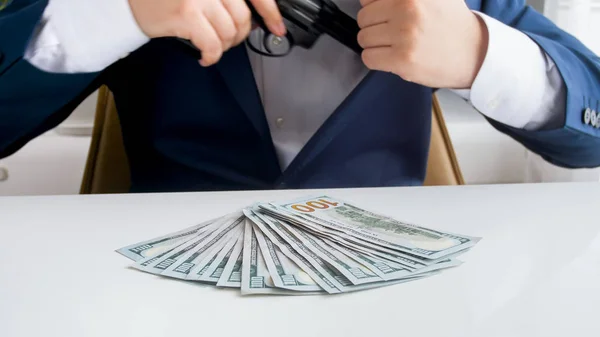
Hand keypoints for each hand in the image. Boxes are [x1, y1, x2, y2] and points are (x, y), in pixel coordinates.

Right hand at [128, 0, 285, 65]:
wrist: (128, 0)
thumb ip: (224, 0)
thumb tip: (253, 19)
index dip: (271, 13)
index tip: (278, 27)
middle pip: (242, 17)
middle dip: (239, 36)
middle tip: (229, 41)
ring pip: (228, 33)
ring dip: (223, 47)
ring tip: (212, 46)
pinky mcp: (186, 14)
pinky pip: (212, 44)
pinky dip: (211, 56)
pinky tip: (204, 56)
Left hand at [356, 0, 488, 88]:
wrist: (474, 52)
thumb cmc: (450, 23)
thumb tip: (367, 0)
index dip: (374, 8)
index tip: (386, 15)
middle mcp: (408, 7)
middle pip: (363, 17)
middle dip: (374, 27)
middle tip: (393, 33)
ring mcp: (405, 34)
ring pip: (363, 38)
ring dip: (375, 44)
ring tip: (396, 45)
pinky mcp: (402, 59)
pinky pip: (368, 58)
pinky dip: (377, 60)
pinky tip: (393, 57)